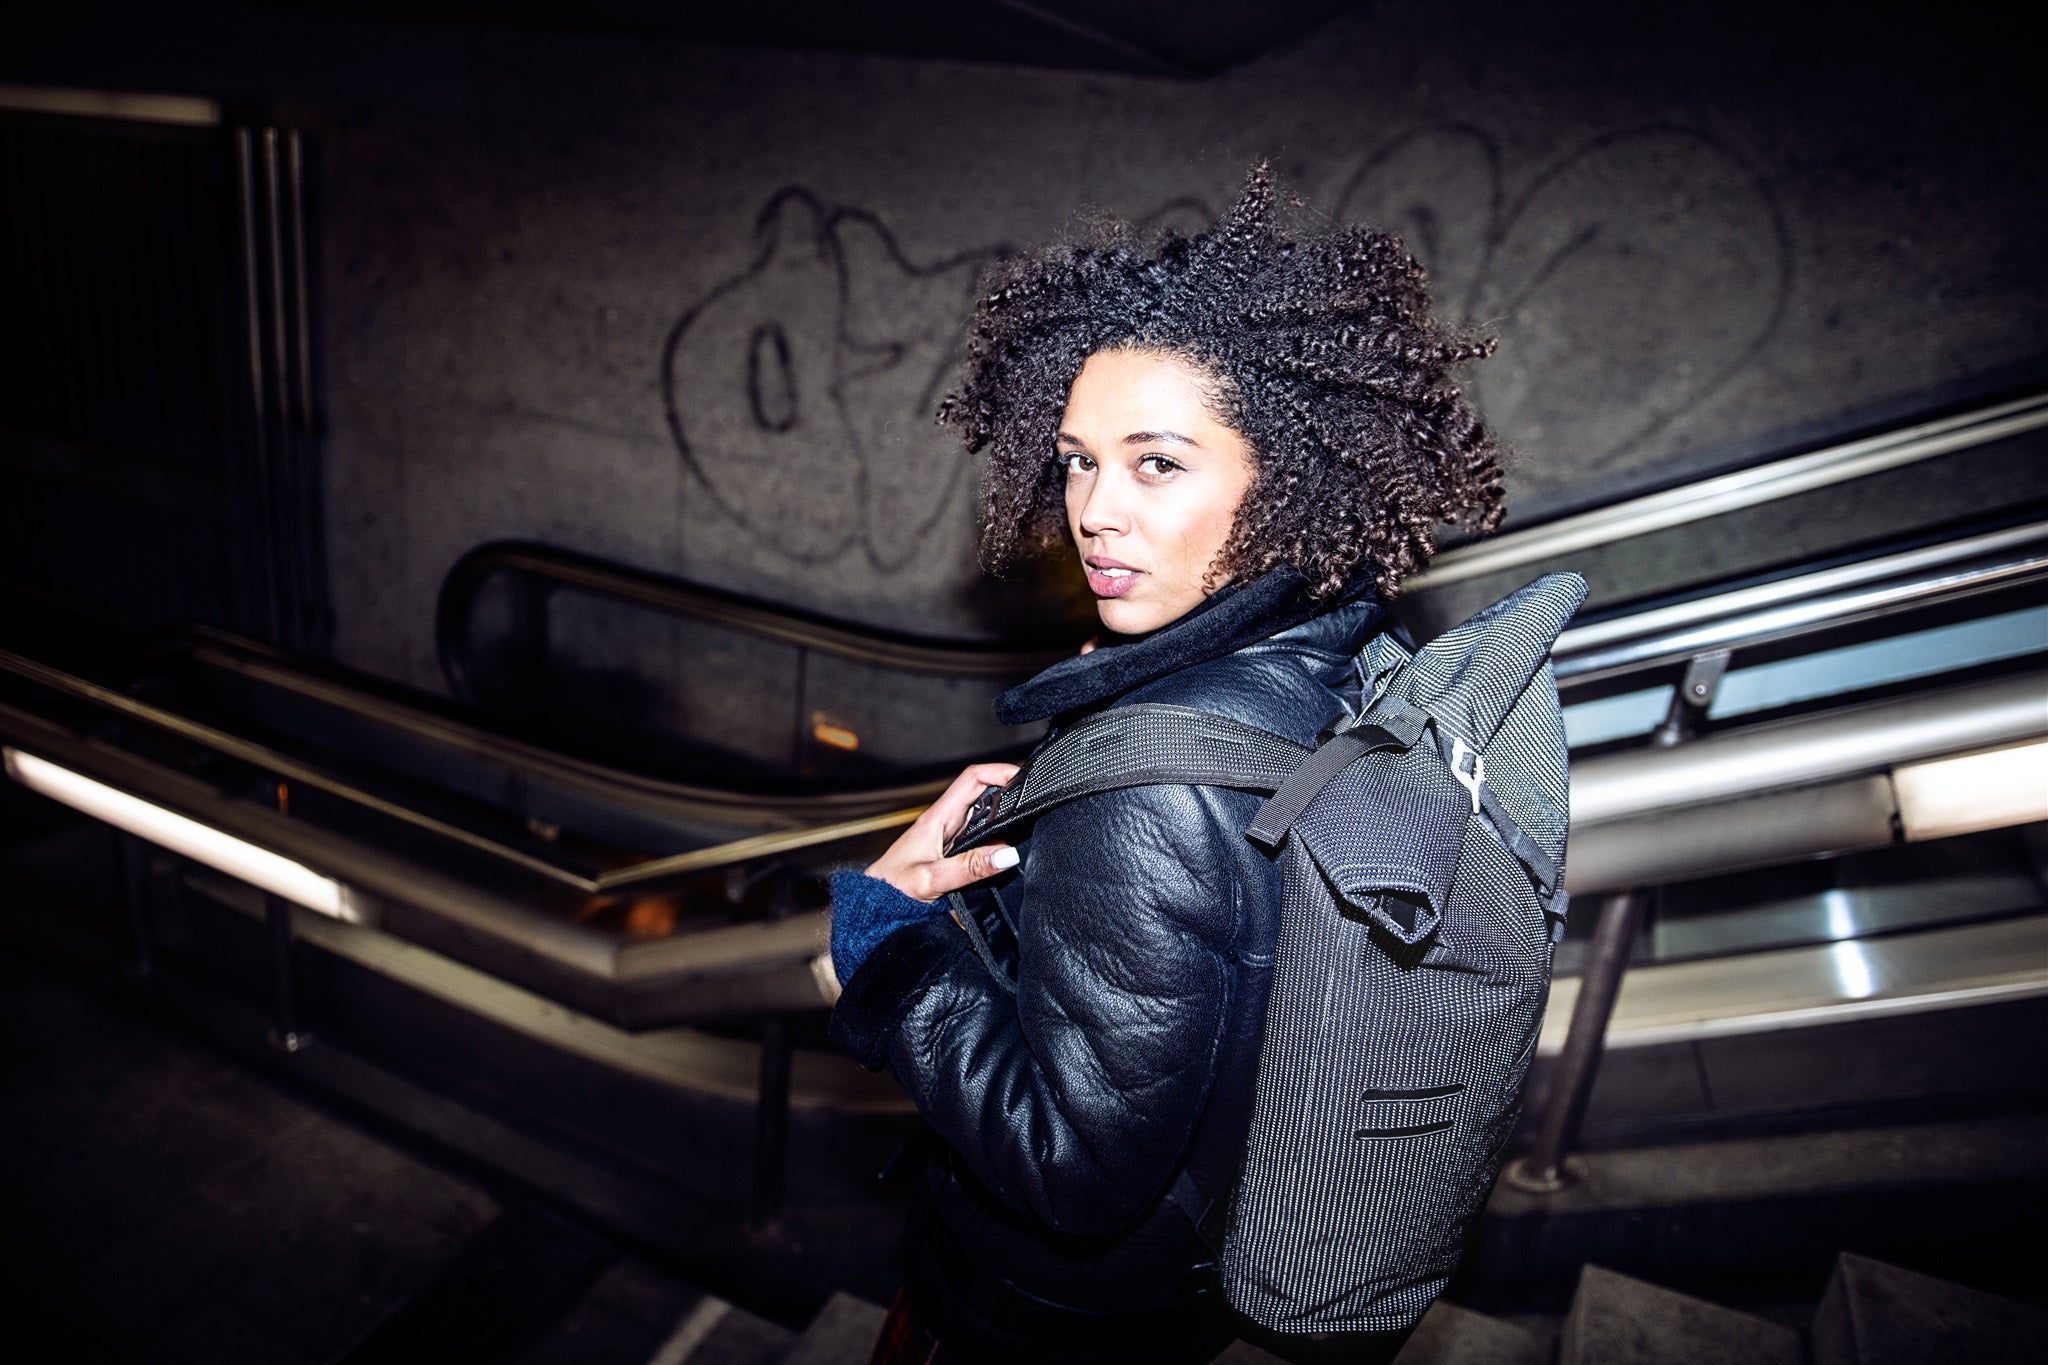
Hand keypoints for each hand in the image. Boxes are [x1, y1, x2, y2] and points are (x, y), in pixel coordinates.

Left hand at [866, 762, 1020, 901]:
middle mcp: (945, 822)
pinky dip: (997, 840)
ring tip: (1026, 829)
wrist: (873, 907)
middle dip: (1009, 795)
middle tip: (1034, 808)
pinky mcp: (952, 851)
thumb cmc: (890, 889)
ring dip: (1004, 820)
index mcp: (937, 817)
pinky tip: (1005, 851)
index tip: (1025, 777)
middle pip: (984, 794)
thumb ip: (969, 868)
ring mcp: (949, 836)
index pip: (972, 779)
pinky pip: (980, 838)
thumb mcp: (931, 880)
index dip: (1000, 771)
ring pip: (984, 817)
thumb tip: (1007, 854)